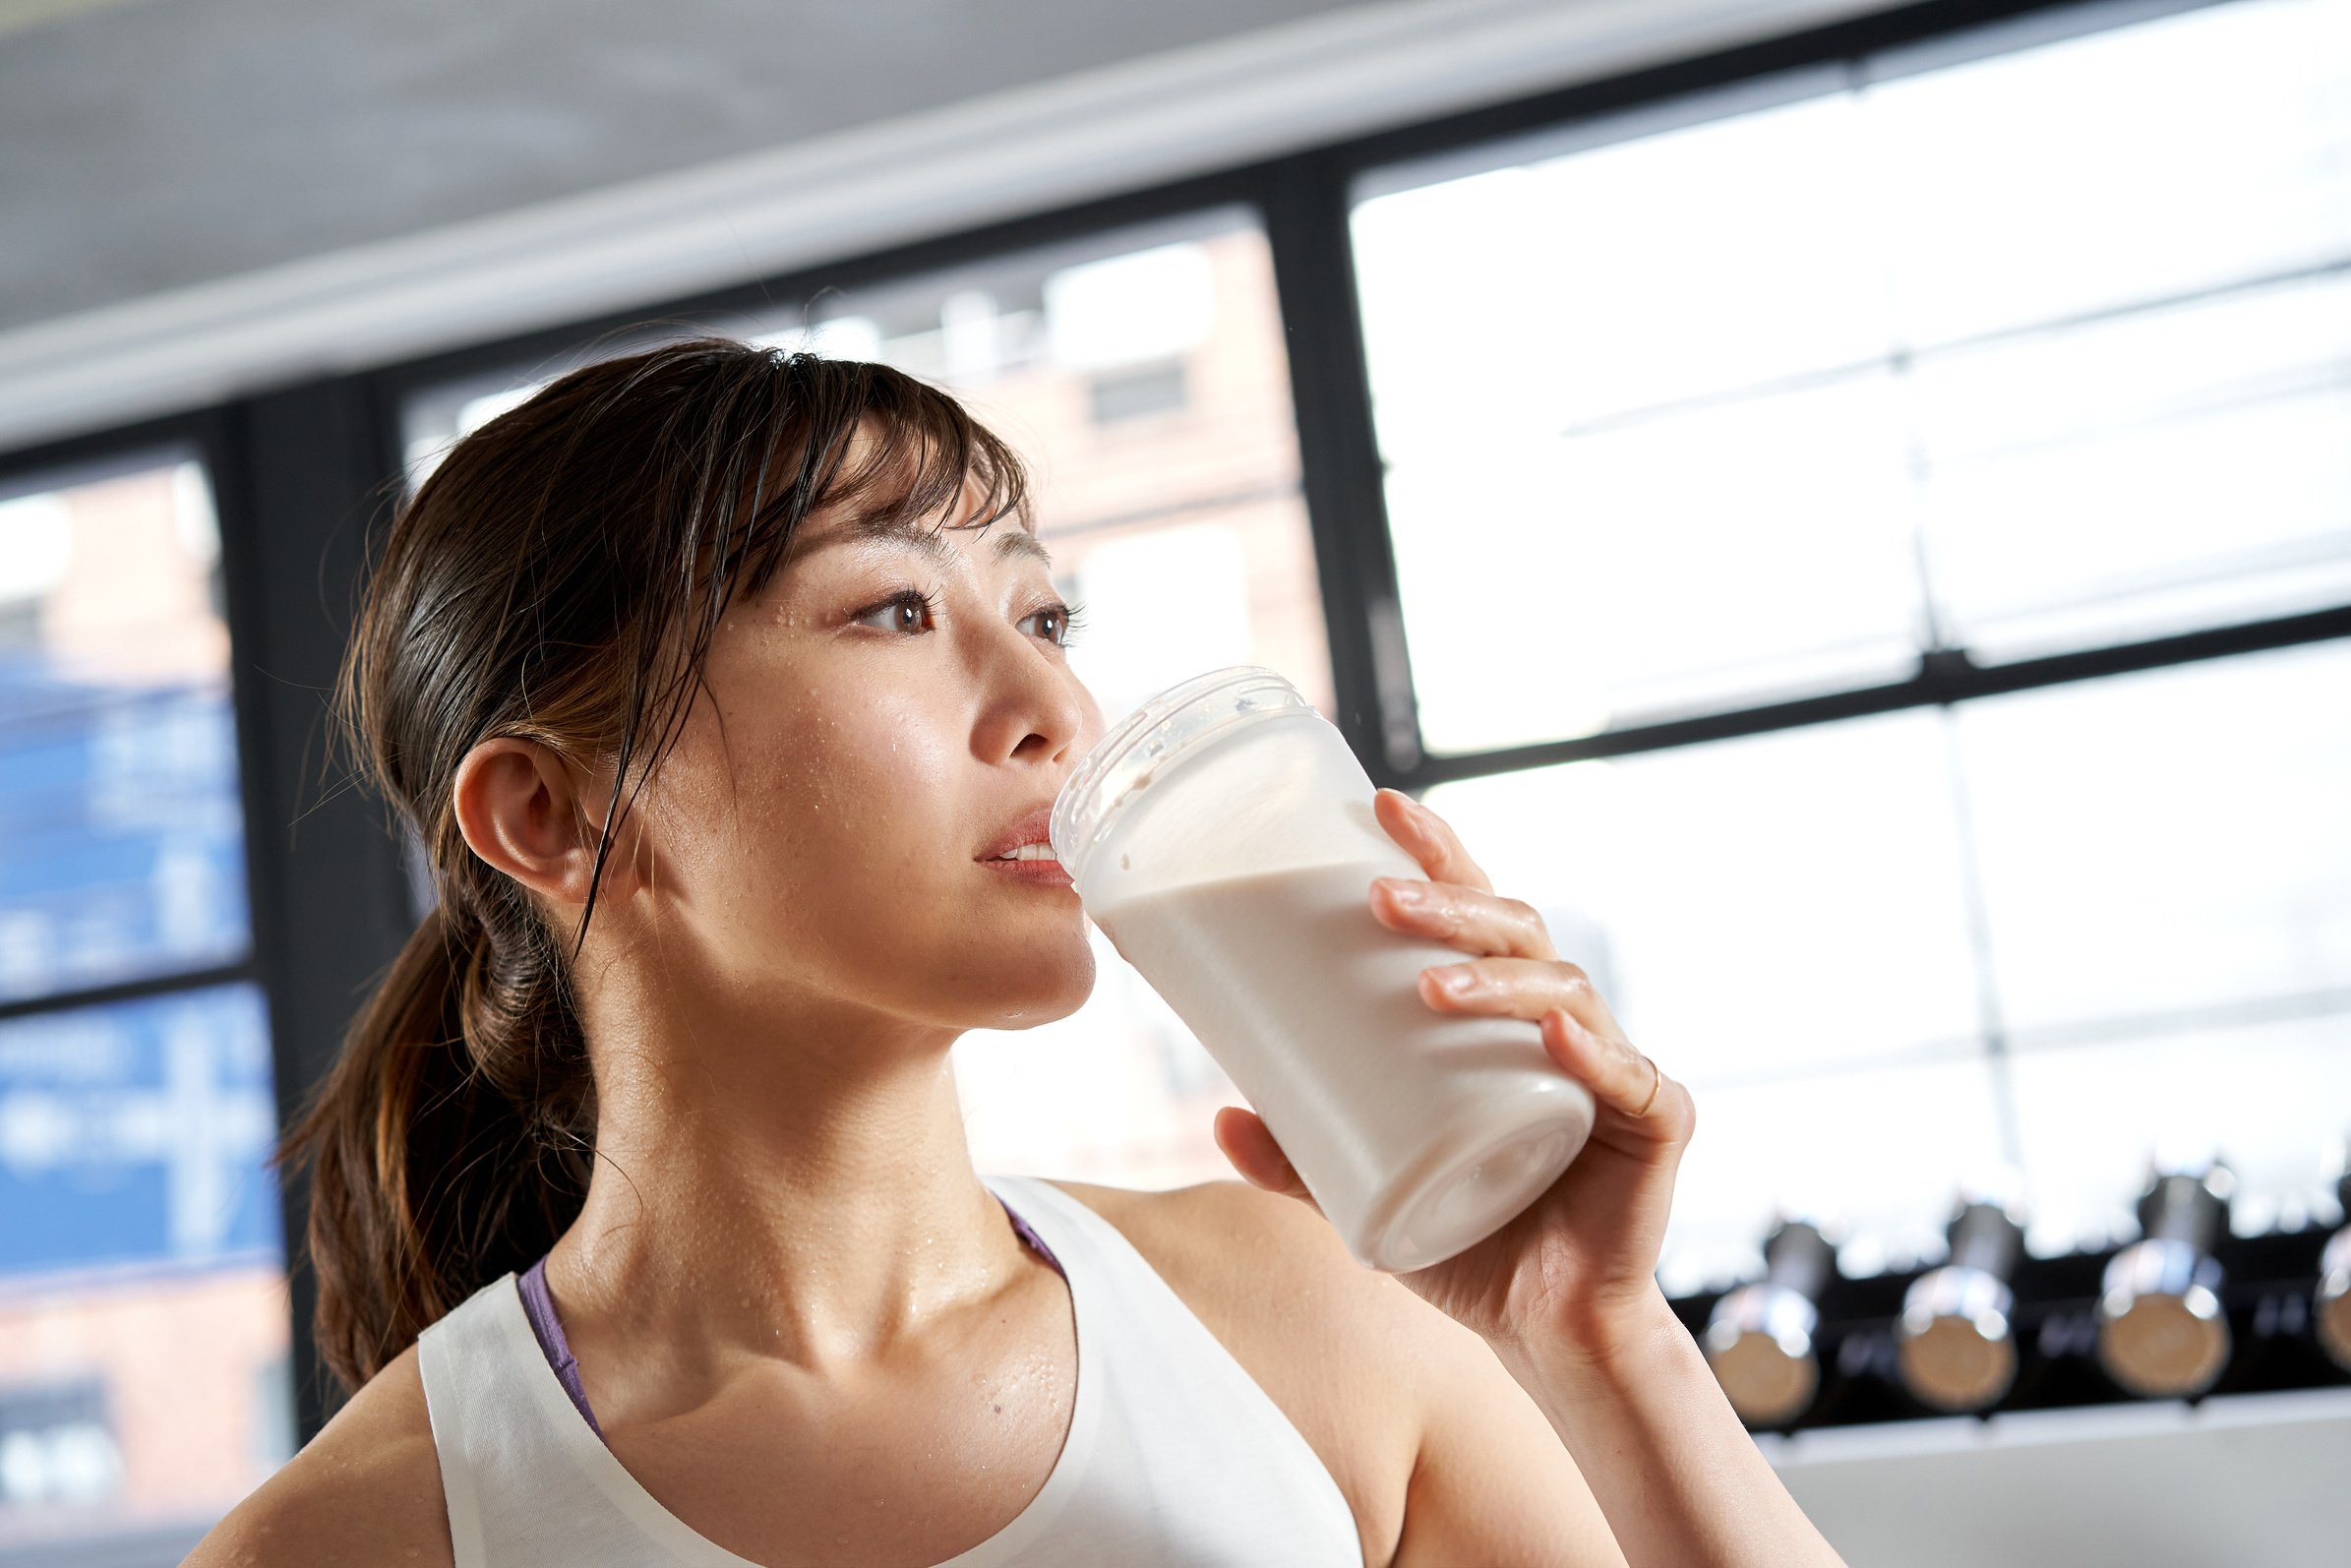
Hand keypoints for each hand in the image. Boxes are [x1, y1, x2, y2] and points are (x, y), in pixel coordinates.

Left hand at [1212, 788, 1695, 1362]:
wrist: (1547, 1332)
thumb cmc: (1470, 1242)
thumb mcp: (1365, 1194)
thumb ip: (1299, 1159)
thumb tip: (1219, 1116)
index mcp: (1503, 1018)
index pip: (1475, 912)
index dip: (1440, 853)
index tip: (1380, 806)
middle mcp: (1563, 1025)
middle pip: (1516, 931)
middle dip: (1450, 901)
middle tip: (1378, 896)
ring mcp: (1614, 1069)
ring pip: (1564, 990)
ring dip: (1495, 977)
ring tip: (1426, 985)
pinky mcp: (1655, 1126)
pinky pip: (1629, 1077)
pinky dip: (1591, 1051)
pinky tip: (1552, 1031)